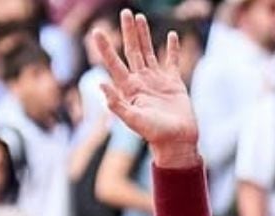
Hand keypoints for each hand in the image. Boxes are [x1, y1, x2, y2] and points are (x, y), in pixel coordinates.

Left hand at [89, 10, 199, 167]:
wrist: (177, 142)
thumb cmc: (155, 135)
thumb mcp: (133, 120)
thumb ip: (117, 104)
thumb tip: (100, 85)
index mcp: (129, 88)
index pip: (114, 63)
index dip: (105, 48)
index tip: (97, 32)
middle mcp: (141, 81)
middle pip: (132, 51)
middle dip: (128, 32)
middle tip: (124, 13)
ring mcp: (157, 80)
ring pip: (149, 51)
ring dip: (144, 35)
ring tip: (139, 17)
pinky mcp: (173, 82)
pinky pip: (171, 60)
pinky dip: (172, 48)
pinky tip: (171, 35)